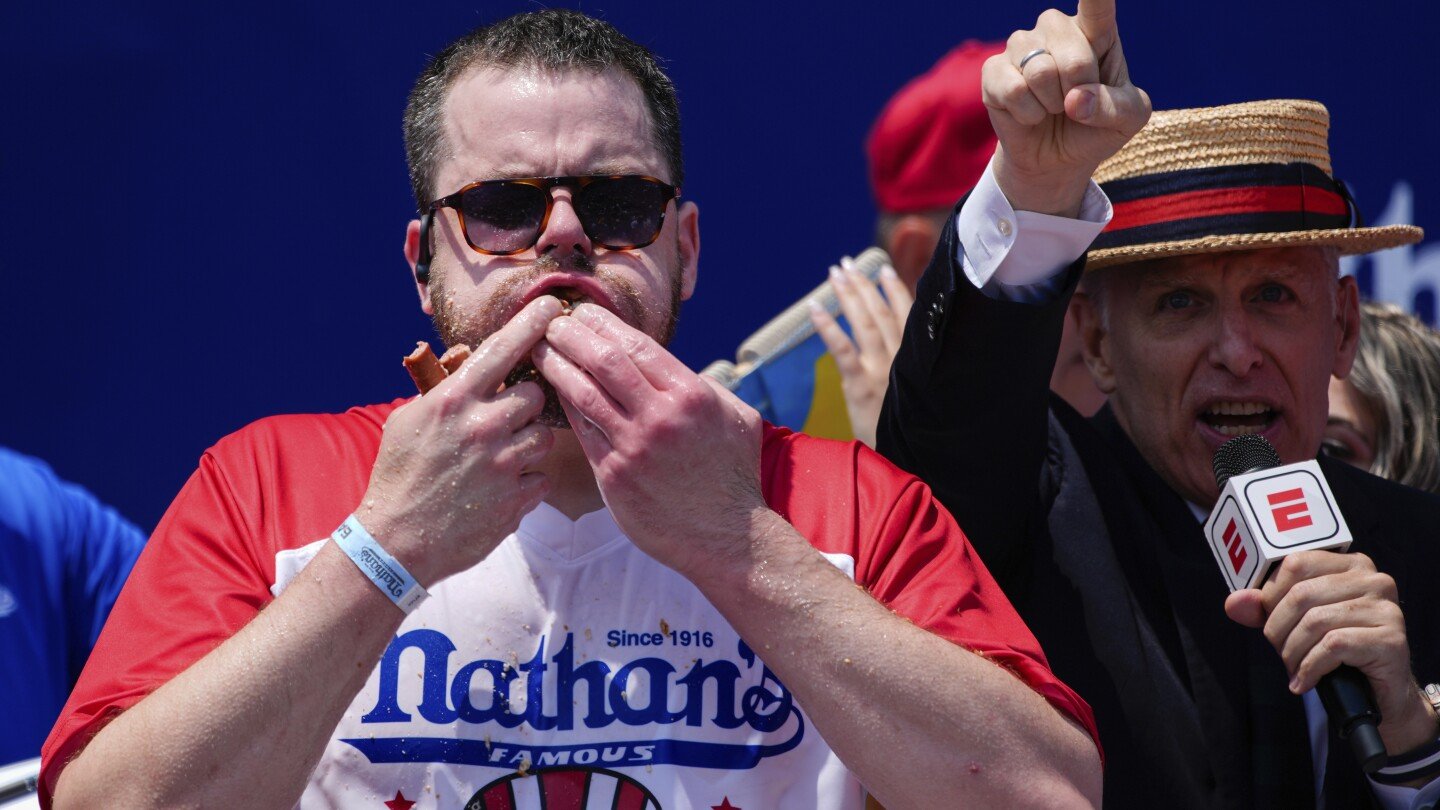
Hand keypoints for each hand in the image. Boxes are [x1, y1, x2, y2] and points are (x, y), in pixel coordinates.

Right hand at [357, 296, 562, 585]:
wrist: (395, 542)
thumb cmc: (399, 475)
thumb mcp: (408, 419)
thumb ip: (445, 387)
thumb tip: (472, 357)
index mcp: (454, 401)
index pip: (503, 349)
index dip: (532, 324)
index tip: (554, 306)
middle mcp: (483, 427)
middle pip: (536, 395)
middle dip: (526, 404)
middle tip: (505, 419)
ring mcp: (503, 464)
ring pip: (543, 437)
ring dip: (527, 444)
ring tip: (497, 459)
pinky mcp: (516, 500)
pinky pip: (540, 477)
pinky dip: (525, 482)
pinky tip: (498, 489)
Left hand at [532, 303, 767, 576]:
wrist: (727, 537)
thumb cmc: (734, 475)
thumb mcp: (736, 418)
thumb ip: (704, 387)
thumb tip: (672, 366)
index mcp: (691, 395)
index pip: (636, 345)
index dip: (603, 323)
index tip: (583, 311)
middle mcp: (660, 417)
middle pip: (603, 361)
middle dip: (572, 335)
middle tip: (552, 322)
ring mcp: (634, 448)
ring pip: (583, 394)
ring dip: (557, 366)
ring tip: (539, 350)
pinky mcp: (614, 477)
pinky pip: (582, 432)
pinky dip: (566, 406)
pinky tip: (553, 392)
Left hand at [808, 258, 913, 446]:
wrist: (909, 459)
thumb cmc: (912, 430)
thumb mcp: (918, 396)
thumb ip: (910, 370)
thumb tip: (900, 351)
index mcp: (916, 360)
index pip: (908, 316)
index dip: (895, 291)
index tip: (884, 270)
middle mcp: (900, 360)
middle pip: (882, 313)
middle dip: (864, 285)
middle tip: (847, 263)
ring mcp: (881, 371)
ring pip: (864, 324)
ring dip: (849, 295)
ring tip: (836, 273)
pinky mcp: (861, 386)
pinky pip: (842, 350)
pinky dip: (828, 327)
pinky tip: (815, 307)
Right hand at [983, 0, 1149, 215]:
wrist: (1056, 158)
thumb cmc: (1096, 127)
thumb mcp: (1128, 120)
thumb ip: (1116, 107)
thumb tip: (1075, 100)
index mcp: (1096, 30)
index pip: (1096, 4)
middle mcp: (1056, 28)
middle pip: (1075, 58)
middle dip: (1080, 93)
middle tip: (1075, 102)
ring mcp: (1021, 45)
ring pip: (1041, 72)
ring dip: (1052, 105)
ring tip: (1053, 107)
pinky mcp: (993, 70)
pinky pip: (1013, 90)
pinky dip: (1028, 114)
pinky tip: (1030, 114)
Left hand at [1225, 551, 1438, 753]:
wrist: (1380, 696)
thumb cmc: (1336, 652)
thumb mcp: (1295, 624)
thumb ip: (1264, 609)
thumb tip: (1234, 602)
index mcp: (1350, 565)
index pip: (1295, 563)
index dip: (1271, 595)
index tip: (1269, 622)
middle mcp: (1373, 580)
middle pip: (1301, 595)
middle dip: (1278, 630)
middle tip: (1280, 652)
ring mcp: (1386, 609)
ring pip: (1315, 622)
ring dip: (1292, 653)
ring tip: (1293, 668)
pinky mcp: (1391, 640)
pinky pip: (1333, 646)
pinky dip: (1309, 668)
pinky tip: (1305, 681)